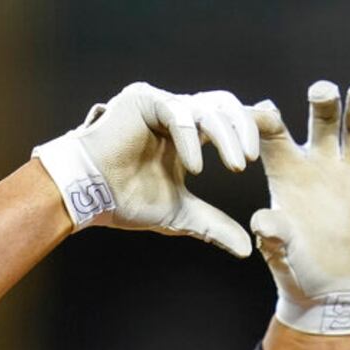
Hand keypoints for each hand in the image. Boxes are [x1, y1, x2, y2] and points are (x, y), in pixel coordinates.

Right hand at [32, 82, 258, 255]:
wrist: (88, 197)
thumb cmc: (126, 202)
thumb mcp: (180, 216)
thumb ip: (213, 226)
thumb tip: (246, 249)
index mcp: (190, 135)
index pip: (229, 124)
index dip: (249, 134)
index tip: (261, 158)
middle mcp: (178, 114)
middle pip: (224, 107)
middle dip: (242, 131)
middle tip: (248, 161)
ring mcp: (162, 103)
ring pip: (207, 108)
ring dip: (224, 136)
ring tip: (234, 164)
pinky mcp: (145, 100)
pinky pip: (178, 114)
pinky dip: (191, 140)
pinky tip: (194, 168)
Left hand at [252, 80, 349, 333]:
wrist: (333, 293)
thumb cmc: (298, 274)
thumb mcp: (281, 256)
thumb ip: (273, 236)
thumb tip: (262, 221)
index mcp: (289, 180)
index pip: (275, 141)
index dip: (267, 122)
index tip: (263, 107)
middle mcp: (319, 169)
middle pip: (320, 124)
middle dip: (321, 105)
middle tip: (321, 92)